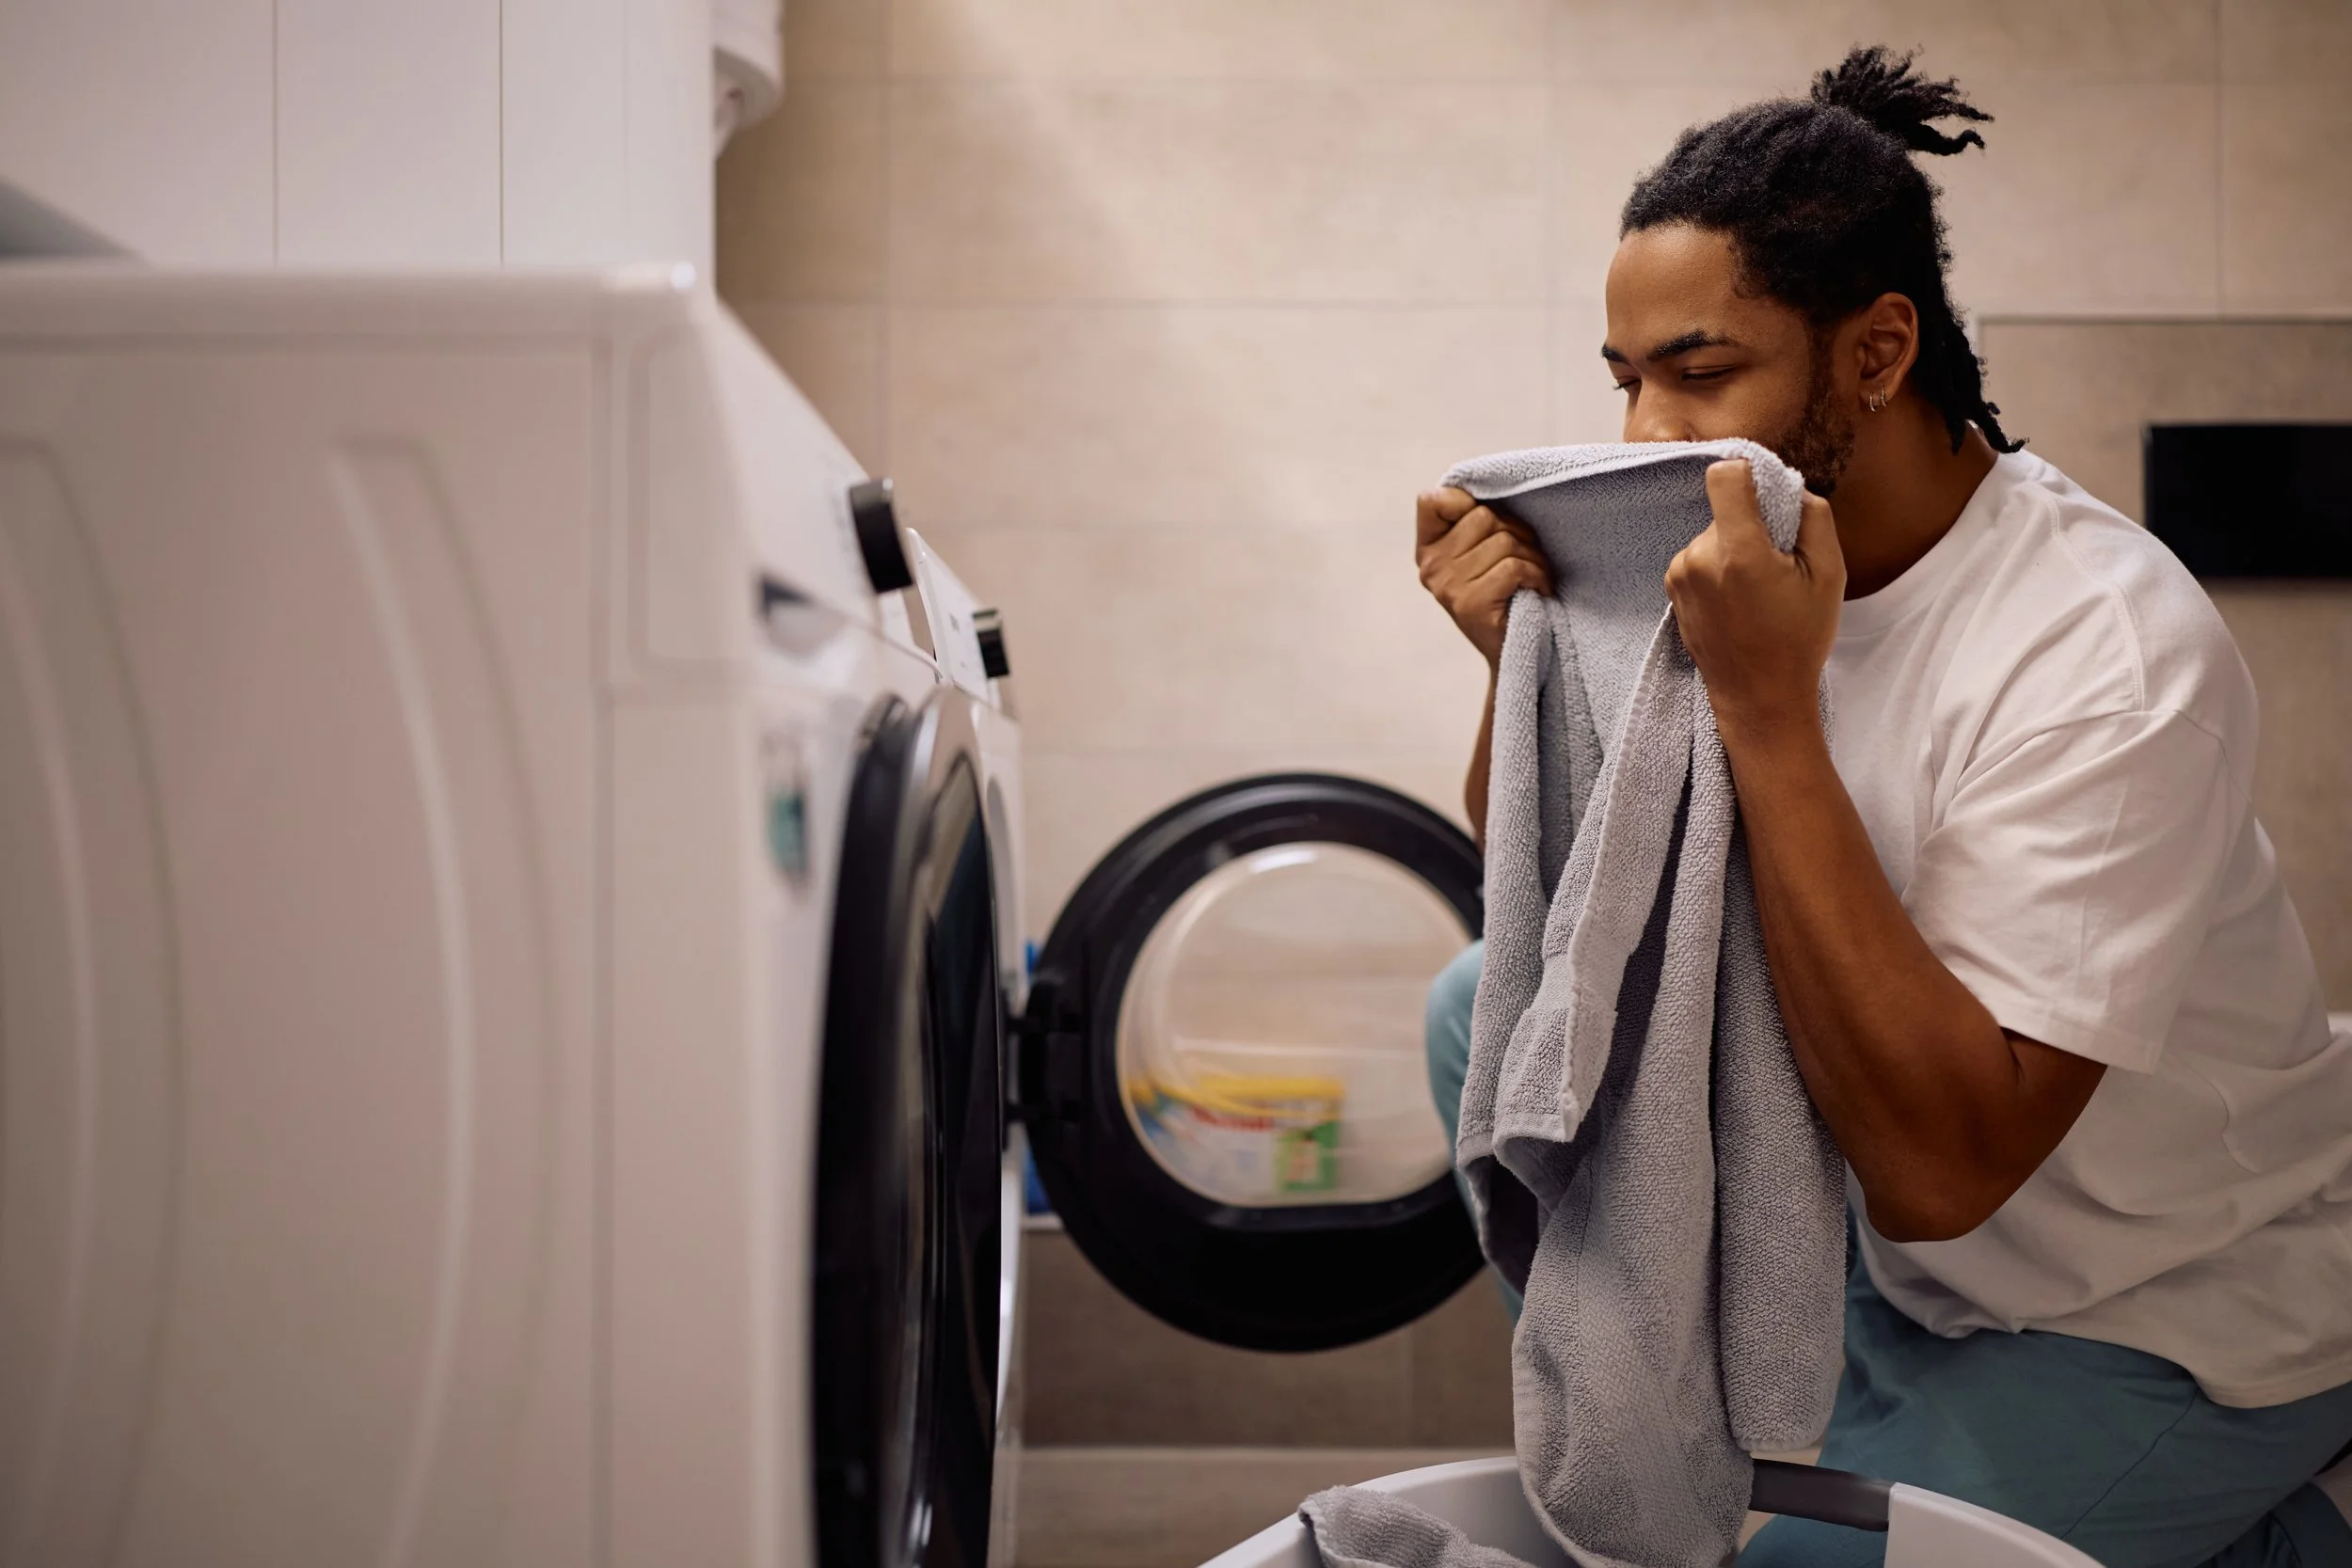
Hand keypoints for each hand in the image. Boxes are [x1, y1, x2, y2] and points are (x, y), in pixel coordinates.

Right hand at [1415, 487, 1553, 668]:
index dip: (1465, 503)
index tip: (1488, 528)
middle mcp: (1430, 567)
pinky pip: (1513, 566)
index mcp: (1428, 549)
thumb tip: (1482, 490)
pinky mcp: (1469, 604)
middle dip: (1516, 533)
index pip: (1432, 500)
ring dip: (1532, 557)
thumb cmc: (1507, 592)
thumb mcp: (1484, 551)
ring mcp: (1446, 587)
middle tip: (1525, 559)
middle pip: (1482, 516)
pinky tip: (1537, 591)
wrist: (1514, 652)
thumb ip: (1477, 521)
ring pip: (1503, 540)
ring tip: (1533, 577)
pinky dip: (1536, 576)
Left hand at [1664, 460, 1844, 740]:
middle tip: (1776, 568)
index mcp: (1737, 551)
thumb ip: (1813, 517)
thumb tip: (1790, 487)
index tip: (1766, 496)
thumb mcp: (1830, 574)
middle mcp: (1698, 558)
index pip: (1724, 475)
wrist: (1759, 697)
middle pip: (1726, 511)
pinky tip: (1738, 602)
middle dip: (1752, 527)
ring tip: (1757, 592)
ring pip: (1713, 535)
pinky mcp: (1672, 590)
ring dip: (1734, 550)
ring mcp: (1679, 575)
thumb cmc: (1799, 639)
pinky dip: (1718, 569)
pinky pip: (1699, 558)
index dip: (1748, 474)